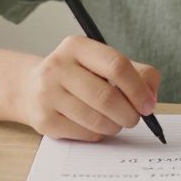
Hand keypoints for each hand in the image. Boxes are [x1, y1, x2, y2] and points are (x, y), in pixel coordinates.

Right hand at [20, 35, 160, 141]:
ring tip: (115, 122)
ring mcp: (48, 94)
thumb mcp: (103, 64)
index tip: (148, 105)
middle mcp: (58, 66)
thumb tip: (150, 98)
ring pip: (97, 120)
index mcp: (77, 46)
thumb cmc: (78, 76)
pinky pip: (84, 134)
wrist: (30, 88)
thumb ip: (137, 73)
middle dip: (129, 114)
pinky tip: (94, 126)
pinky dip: (98, 134)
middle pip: (107, 97)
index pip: (116, 66)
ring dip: (115, 126)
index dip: (138, 89)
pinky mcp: (44, 119)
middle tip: (134, 118)